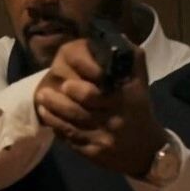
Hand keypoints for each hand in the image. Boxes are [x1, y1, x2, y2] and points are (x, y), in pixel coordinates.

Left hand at [34, 38, 166, 175]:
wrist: (148, 150)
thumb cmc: (139, 110)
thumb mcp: (140, 85)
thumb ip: (131, 60)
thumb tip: (115, 37)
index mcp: (124, 101)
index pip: (96, 95)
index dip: (79, 90)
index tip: (66, 82)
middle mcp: (113, 121)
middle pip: (79, 112)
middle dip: (59, 101)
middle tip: (44, 91)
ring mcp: (103, 139)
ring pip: (71, 126)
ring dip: (52, 112)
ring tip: (42, 99)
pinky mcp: (93, 153)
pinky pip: (70, 139)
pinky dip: (56, 127)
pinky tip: (47, 116)